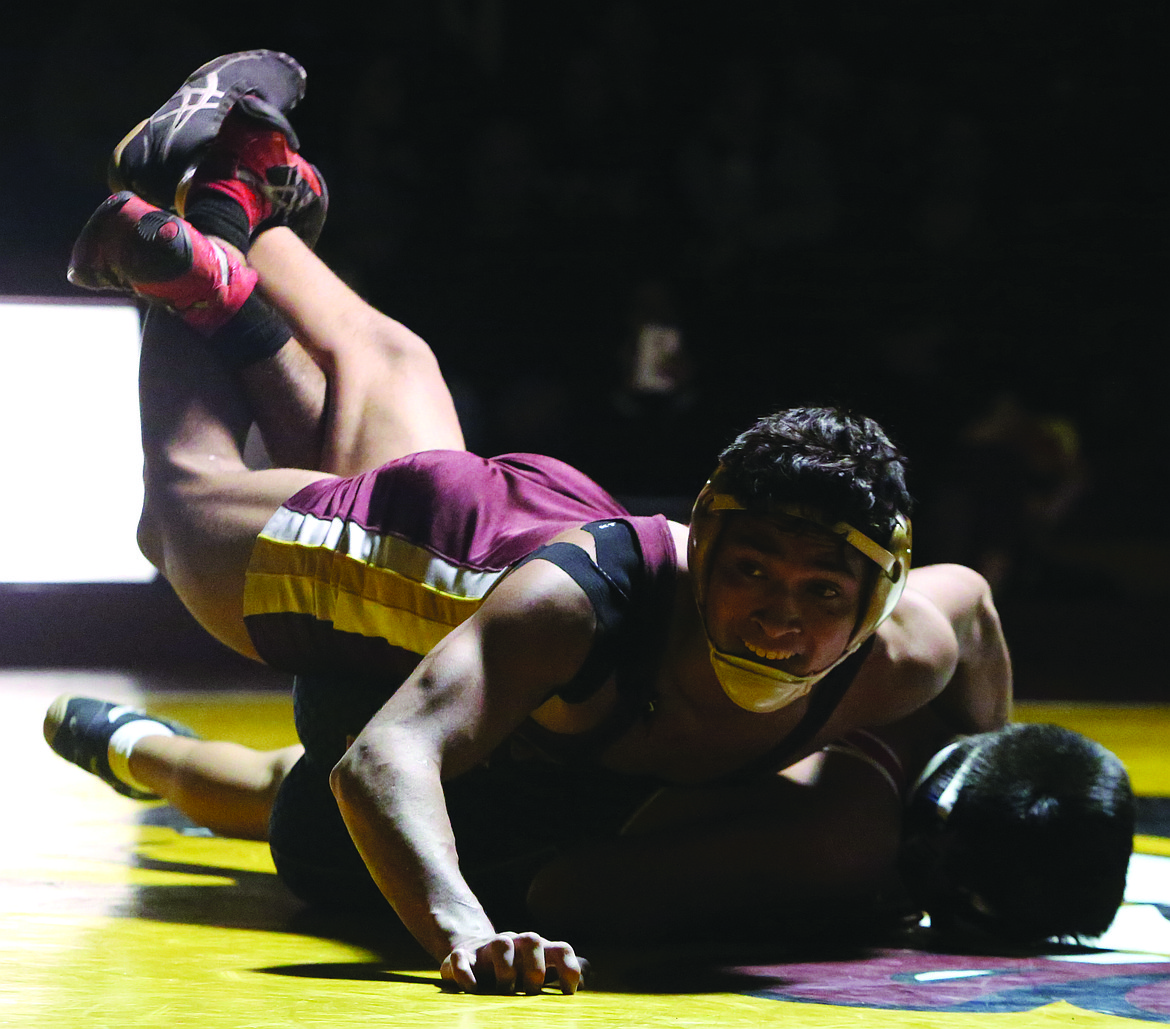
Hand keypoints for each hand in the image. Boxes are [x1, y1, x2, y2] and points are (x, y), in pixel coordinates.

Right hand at [440, 931, 584, 993]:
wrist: (473, 953)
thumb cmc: (515, 968)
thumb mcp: (540, 969)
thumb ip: (563, 969)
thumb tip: (590, 974)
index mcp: (538, 949)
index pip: (561, 948)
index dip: (569, 969)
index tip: (569, 994)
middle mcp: (515, 943)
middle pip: (533, 939)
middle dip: (536, 967)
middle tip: (532, 990)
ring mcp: (488, 948)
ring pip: (500, 944)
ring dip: (505, 970)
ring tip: (504, 991)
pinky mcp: (461, 956)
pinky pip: (459, 958)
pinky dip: (465, 974)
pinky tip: (472, 989)